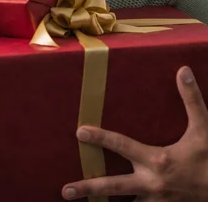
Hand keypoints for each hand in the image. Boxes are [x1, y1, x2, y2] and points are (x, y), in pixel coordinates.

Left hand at [62, 66, 207, 200]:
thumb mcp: (203, 128)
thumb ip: (191, 99)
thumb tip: (182, 70)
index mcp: (157, 161)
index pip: (122, 145)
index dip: (100, 138)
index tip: (80, 132)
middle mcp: (151, 184)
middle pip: (113, 186)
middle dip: (88, 188)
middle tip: (66, 190)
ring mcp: (156, 201)